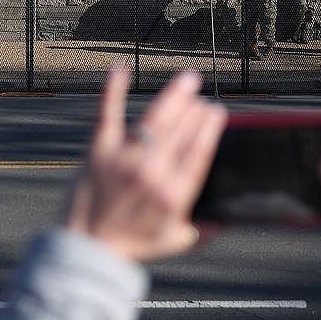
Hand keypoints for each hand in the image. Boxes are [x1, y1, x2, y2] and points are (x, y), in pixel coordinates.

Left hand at [66, 68, 226, 262]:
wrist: (87, 250)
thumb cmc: (133, 246)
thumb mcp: (176, 241)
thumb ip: (206, 228)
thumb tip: (233, 217)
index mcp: (174, 194)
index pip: (198, 151)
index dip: (209, 127)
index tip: (216, 111)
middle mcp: (153, 173)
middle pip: (181, 130)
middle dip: (194, 109)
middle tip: (201, 96)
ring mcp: (125, 159)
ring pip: (154, 119)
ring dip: (173, 95)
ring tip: (187, 80)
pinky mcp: (98, 151)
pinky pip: (108, 114)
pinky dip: (112, 90)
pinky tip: (120, 69)